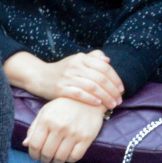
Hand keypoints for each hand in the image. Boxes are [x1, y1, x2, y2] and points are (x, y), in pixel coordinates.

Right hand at [7, 50, 122, 108]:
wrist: (40, 77)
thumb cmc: (62, 71)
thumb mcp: (76, 60)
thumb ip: (92, 57)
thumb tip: (107, 60)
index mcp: (81, 58)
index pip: (104, 67)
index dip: (116, 79)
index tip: (122, 89)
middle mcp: (75, 66)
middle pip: (100, 78)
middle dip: (113, 91)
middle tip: (119, 100)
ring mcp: (67, 77)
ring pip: (92, 87)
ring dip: (105, 97)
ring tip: (112, 105)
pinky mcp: (60, 89)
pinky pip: (79, 94)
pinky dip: (90, 99)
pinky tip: (98, 104)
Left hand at [24, 96, 106, 162]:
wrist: (89, 98)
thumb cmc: (63, 105)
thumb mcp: (45, 112)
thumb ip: (34, 128)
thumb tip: (25, 144)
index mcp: (46, 120)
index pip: (35, 144)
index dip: (33, 154)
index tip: (34, 157)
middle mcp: (59, 127)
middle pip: (47, 152)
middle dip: (43, 160)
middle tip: (44, 160)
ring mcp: (74, 133)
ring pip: (60, 157)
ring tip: (54, 162)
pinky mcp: (87, 138)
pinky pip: (75, 156)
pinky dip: (69, 160)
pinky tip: (67, 158)